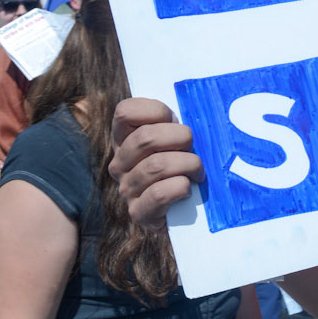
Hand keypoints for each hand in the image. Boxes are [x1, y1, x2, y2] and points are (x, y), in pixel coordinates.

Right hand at [109, 99, 203, 229]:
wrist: (182, 214)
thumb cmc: (183, 168)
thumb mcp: (175, 140)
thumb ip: (173, 123)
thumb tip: (193, 105)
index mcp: (123, 139)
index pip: (124, 111)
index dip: (155, 111)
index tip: (174, 119)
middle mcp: (119, 163)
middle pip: (145, 138)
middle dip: (180, 138)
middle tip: (193, 147)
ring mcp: (127, 188)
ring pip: (156, 166)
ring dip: (188, 164)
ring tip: (198, 171)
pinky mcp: (139, 212)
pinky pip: (158, 193)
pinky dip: (181, 187)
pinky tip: (188, 188)